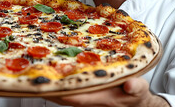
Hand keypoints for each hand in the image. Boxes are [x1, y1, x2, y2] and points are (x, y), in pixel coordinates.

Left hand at [46, 77, 168, 106]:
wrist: (136, 103)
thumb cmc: (136, 95)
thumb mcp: (140, 89)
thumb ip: (136, 87)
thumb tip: (130, 85)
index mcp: (102, 100)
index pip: (77, 98)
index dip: (62, 92)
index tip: (49, 83)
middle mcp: (89, 102)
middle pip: (63, 97)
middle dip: (49, 88)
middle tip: (33, 75)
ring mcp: (85, 100)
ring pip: (63, 95)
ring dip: (51, 86)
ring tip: (36, 71)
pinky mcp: (83, 97)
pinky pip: (67, 92)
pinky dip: (58, 84)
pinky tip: (49, 73)